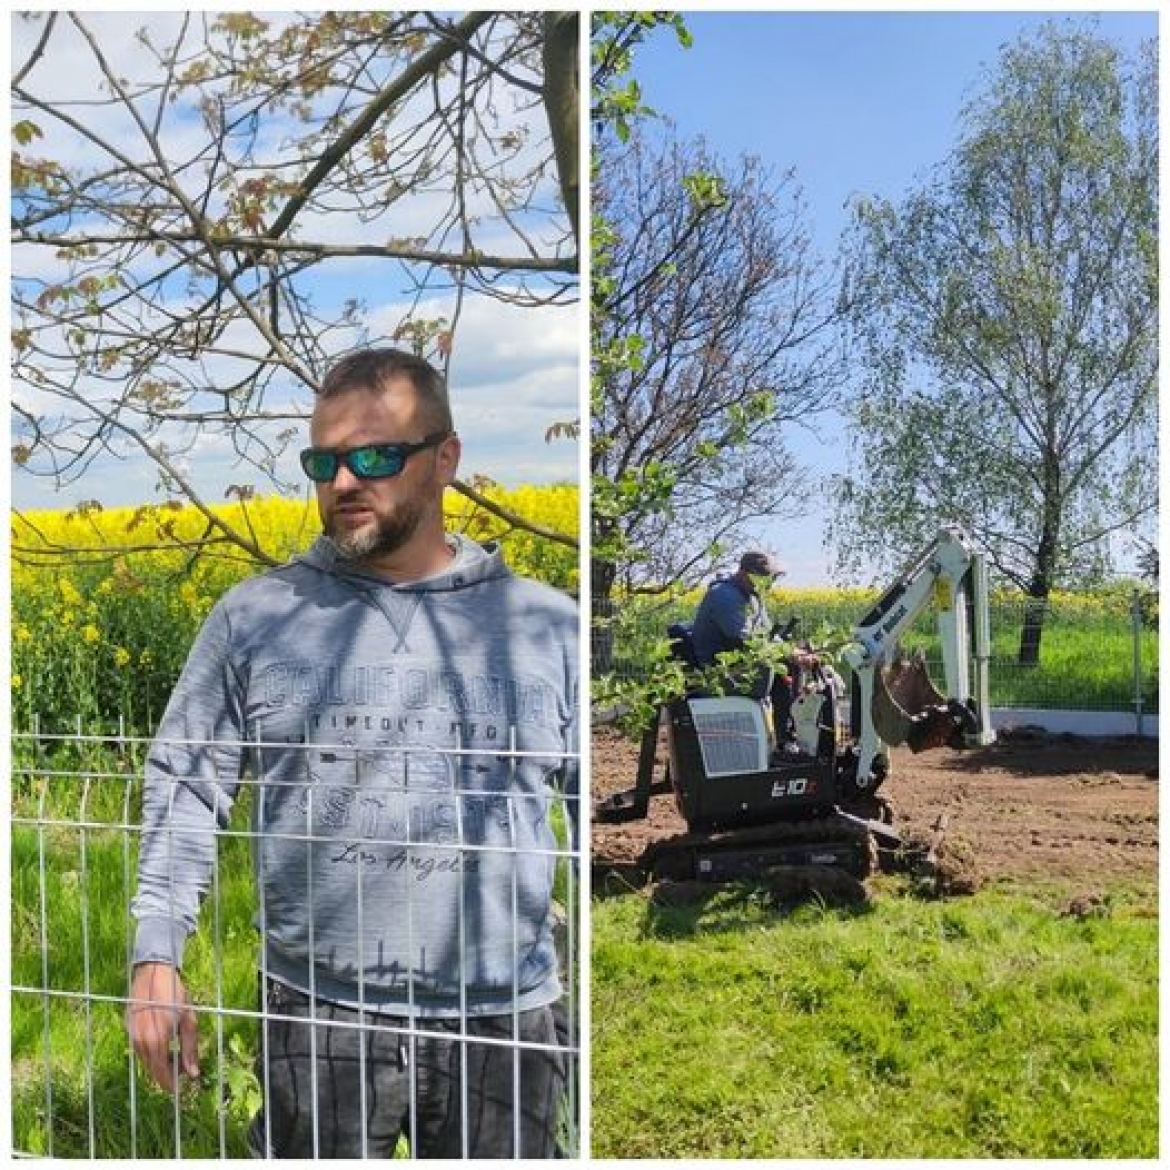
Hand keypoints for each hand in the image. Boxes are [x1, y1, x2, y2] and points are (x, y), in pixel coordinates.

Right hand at [126, 962, 199, 1091]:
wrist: (153, 974)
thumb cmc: (175, 995)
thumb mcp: (188, 1020)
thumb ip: (190, 1048)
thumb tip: (193, 1074)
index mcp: (157, 1041)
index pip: (162, 1074)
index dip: (171, 1085)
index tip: (181, 1090)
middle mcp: (141, 1042)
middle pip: (153, 1070)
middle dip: (168, 1075)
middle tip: (183, 1071)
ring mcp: (132, 1037)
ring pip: (146, 1062)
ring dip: (160, 1064)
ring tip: (176, 1056)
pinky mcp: (129, 1031)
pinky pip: (140, 1051)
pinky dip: (152, 1054)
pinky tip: (164, 1045)